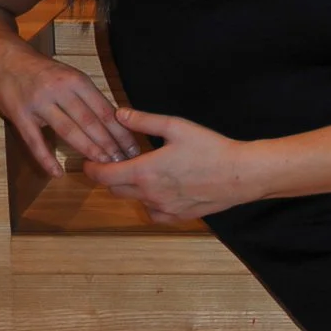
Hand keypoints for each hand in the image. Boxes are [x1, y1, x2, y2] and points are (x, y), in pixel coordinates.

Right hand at [0, 41, 138, 178]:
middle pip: (89, 122)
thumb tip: (117, 120)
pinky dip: (46, 159)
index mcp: (76, 80)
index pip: (104, 110)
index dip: (120, 131)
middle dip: (109, 144)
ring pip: (68, 131)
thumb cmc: (43, 71)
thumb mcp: (70, 75)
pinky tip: (58, 173)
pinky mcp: (19, 115)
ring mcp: (38, 103)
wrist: (4, 59)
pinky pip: (35, 141)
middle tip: (123, 162)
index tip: (133, 148)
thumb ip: (89, 96)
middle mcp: (59, 90)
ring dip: (87, 151)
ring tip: (103, 166)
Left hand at [81, 106, 261, 223]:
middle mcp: (149, 194)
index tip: (89, 161)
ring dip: (132, 188)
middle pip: (115, 189)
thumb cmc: (210, 148)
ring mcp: (164, 208)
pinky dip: (150, 203)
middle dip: (110, 176)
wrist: (241, 174)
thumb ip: (144, 121)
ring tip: (143, 174)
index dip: (91, 168)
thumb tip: (119, 114)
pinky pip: (154, 214)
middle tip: (118, 162)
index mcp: (144, 172)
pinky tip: (160, 190)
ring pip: (134, 201)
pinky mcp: (178, 217)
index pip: (103, 175)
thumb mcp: (176, 127)